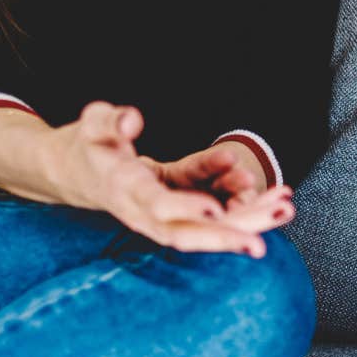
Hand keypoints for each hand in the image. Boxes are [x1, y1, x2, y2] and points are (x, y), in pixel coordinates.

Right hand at [47, 102, 286, 256]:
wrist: (71, 174)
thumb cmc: (86, 144)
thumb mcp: (91, 124)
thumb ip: (110, 121)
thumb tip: (133, 120)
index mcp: (124, 189)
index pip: (156, 206)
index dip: (184, 210)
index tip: (215, 210)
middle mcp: (144, 212)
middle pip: (186, 234)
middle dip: (227, 236)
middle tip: (267, 235)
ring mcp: (160, 217)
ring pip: (204, 231)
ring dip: (246, 222)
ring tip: (284, 207)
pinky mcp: (174, 211)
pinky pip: (210, 215)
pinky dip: (240, 207)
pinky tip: (271, 196)